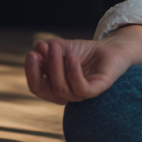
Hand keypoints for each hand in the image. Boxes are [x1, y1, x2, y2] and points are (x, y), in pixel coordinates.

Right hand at [24, 24, 141, 104]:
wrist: (110, 47)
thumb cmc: (84, 51)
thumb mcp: (61, 48)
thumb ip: (47, 50)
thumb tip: (37, 48)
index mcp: (54, 87)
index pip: (37, 86)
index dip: (31, 73)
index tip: (31, 54)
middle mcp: (66, 94)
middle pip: (46, 89)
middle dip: (40, 70)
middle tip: (44, 49)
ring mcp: (81, 94)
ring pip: (61, 89)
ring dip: (55, 66)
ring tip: (56, 47)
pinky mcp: (96, 90)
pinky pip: (81, 89)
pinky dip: (73, 74)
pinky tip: (71, 59)